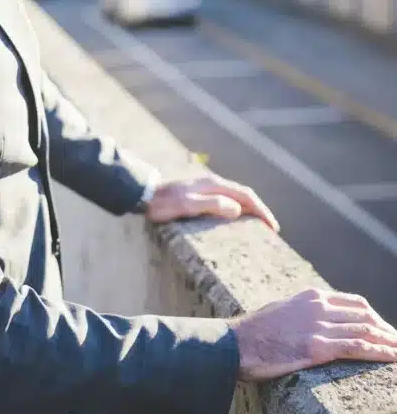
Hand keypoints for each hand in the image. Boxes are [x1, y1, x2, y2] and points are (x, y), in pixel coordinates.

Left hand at [146, 171, 279, 232]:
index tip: (273, 227)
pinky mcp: (198, 195)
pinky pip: (225, 202)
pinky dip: (237, 211)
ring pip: (235, 198)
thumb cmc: (163, 203)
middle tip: (271, 229)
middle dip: (259, 210)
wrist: (142, 195)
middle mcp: (212, 184)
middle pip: (243, 196)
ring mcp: (205, 189)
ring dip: (249, 211)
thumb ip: (212, 205)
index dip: (261, 210)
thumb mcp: (187, 206)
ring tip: (258, 227)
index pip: (246, 196)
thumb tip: (238, 210)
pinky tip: (235, 222)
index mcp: (213, 185)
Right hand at [231, 287, 396, 379]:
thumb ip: (301, 313)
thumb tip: (314, 323)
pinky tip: (393, 358)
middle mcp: (318, 306)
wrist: (233, 345)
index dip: (375, 318)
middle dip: (387, 332)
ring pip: (366, 330)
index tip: (385, 332)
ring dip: (389, 343)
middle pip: (366, 316)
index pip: (354, 303)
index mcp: (310, 296)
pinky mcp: (316, 347)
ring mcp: (318, 326)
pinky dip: (379, 353)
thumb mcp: (280, 312)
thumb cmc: (252, 334)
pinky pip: (357, 347)